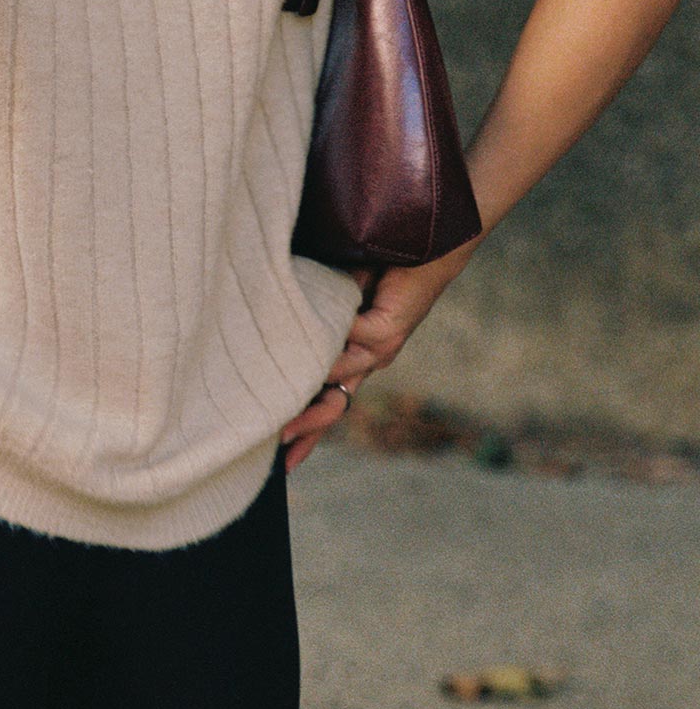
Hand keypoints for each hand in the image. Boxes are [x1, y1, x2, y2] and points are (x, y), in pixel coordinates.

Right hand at [280, 240, 478, 470]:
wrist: (428, 250)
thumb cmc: (378, 267)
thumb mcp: (336, 296)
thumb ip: (317, 315)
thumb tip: (280, 324)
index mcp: (357, 358)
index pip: (328, 401)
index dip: (307, 428)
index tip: (283, 458)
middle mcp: (369, 362)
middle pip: (335, 406)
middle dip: (308, 425)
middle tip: (280, 439)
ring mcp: (379, 350)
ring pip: (337, 375)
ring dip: (310, 378)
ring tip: (280, 388)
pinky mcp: (387, 332)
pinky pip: (351, 339)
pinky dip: (331, 334)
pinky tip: (312, 330)